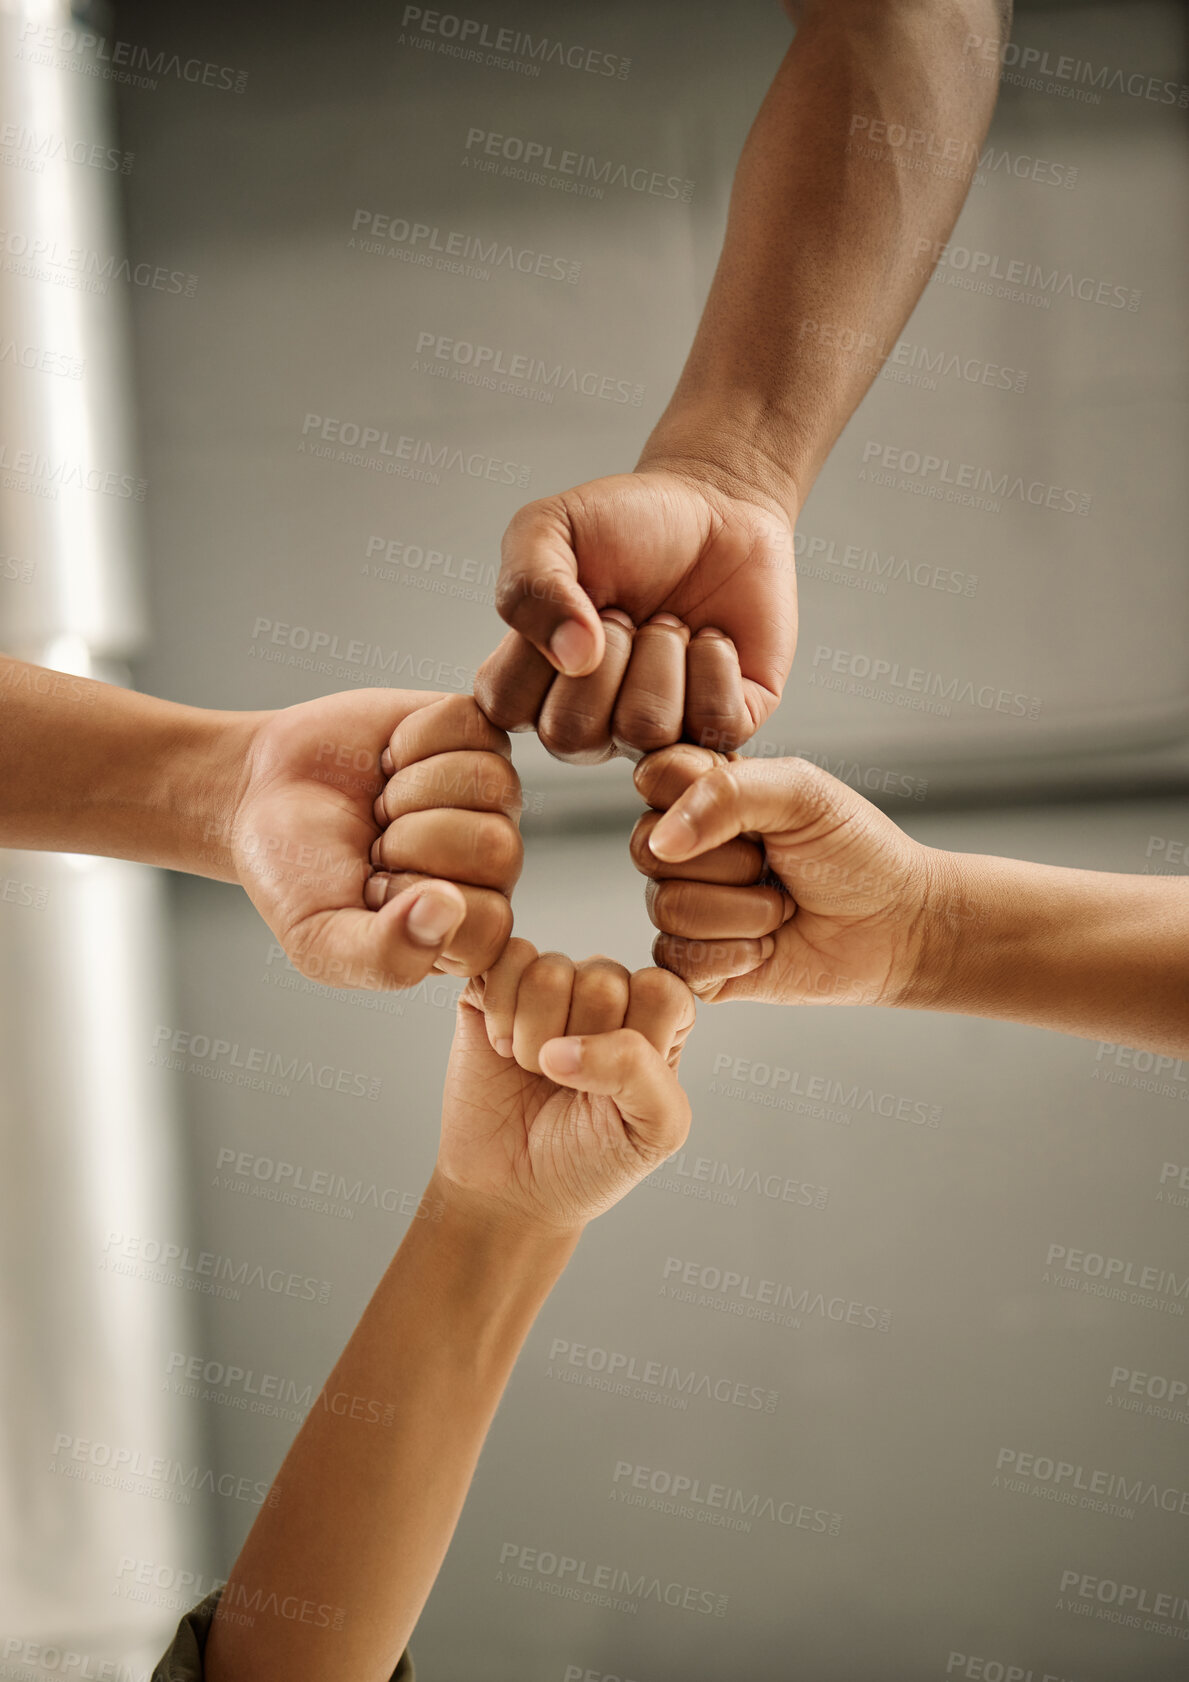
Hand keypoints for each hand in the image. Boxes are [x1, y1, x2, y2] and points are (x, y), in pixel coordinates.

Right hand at [230, 691, 521, 989]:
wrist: (263, 793)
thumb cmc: (296, 874)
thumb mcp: (320, 941)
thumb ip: (385, 956)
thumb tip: (450, 909)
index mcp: (467, 929)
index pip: (489, 925)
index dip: (419, 900)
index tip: (373, 891)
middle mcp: (492, 865)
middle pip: (496, 847)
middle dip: (412, 837)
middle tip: (375, 840)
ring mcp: (490, 797)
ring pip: (490, 781)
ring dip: (411, 786)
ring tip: (383, 802)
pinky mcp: (476, 736)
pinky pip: (472, 724)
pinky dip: (415, 735)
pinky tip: (391, 757)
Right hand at [436, 940, 695, 1232]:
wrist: (512, 1191)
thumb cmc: (591, 1161)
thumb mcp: (653, 1130)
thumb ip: (640, 1073)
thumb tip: (566, 1047)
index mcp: (659, 1019)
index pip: (662, 990)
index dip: (634, 1042)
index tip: (617, 1090)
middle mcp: (609, 993)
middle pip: (603, 979)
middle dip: (580, 1049)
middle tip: (566, 1085)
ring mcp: (552, 986)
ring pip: (549, 971)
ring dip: (533, 1039)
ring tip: (534, 1070)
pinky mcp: (498, 982)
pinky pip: (506, 958)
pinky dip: (499, 1013)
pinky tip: (502, 1048)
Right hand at [474, 468, 796, 760]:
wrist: (712, 511)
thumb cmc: (625, 526)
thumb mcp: (550, 528)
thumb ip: (530, 585)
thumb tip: (572, 656)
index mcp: (537, 685)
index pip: (508, 708)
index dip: (538, 649)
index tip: (572, 600)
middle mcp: (592, 722)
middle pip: (573, 733)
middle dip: (607, 652)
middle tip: (626, 610)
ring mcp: (656, 731)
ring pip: (645, 730)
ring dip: (662, 654)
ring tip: (670, 621)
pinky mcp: (721, 725)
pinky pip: (713, 726)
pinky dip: (715, 665)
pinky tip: (710, 636)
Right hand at [631, 745, 944, 1007]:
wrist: (896, 926)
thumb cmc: (855, 853)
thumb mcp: (800, 794)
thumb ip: (725, 793)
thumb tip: (662, 840)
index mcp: (703, 795)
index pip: (652, 779)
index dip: (694, 798)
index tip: (753, 812)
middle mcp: (685, 849)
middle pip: (649, 850)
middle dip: (731, 863)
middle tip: (775, 865)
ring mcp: (687, 907)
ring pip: (667, 907)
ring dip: (743, 912)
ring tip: (780, 908)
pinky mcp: (695, 964)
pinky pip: (678, 958)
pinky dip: (736, 954)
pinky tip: (768, 946)